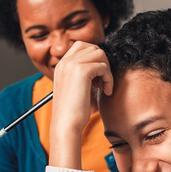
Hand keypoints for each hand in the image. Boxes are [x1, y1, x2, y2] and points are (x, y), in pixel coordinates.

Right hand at [50, 42, 113, 168]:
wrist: (65, 124)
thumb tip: (102, 67)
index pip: (82, 46)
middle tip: (102, 82)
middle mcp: (65, 62)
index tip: (98, 77)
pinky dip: (108, 78)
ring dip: (107, 70)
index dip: (95, 59)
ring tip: (103, 87)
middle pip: (92, 47)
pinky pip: (103, 66)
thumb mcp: (77, 88)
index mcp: (62, 65)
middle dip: (102, 63)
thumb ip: (85, 75)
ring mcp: (71, 64)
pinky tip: (105, 91)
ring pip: (99, 54)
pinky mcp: (81, 71)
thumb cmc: (73, 112)